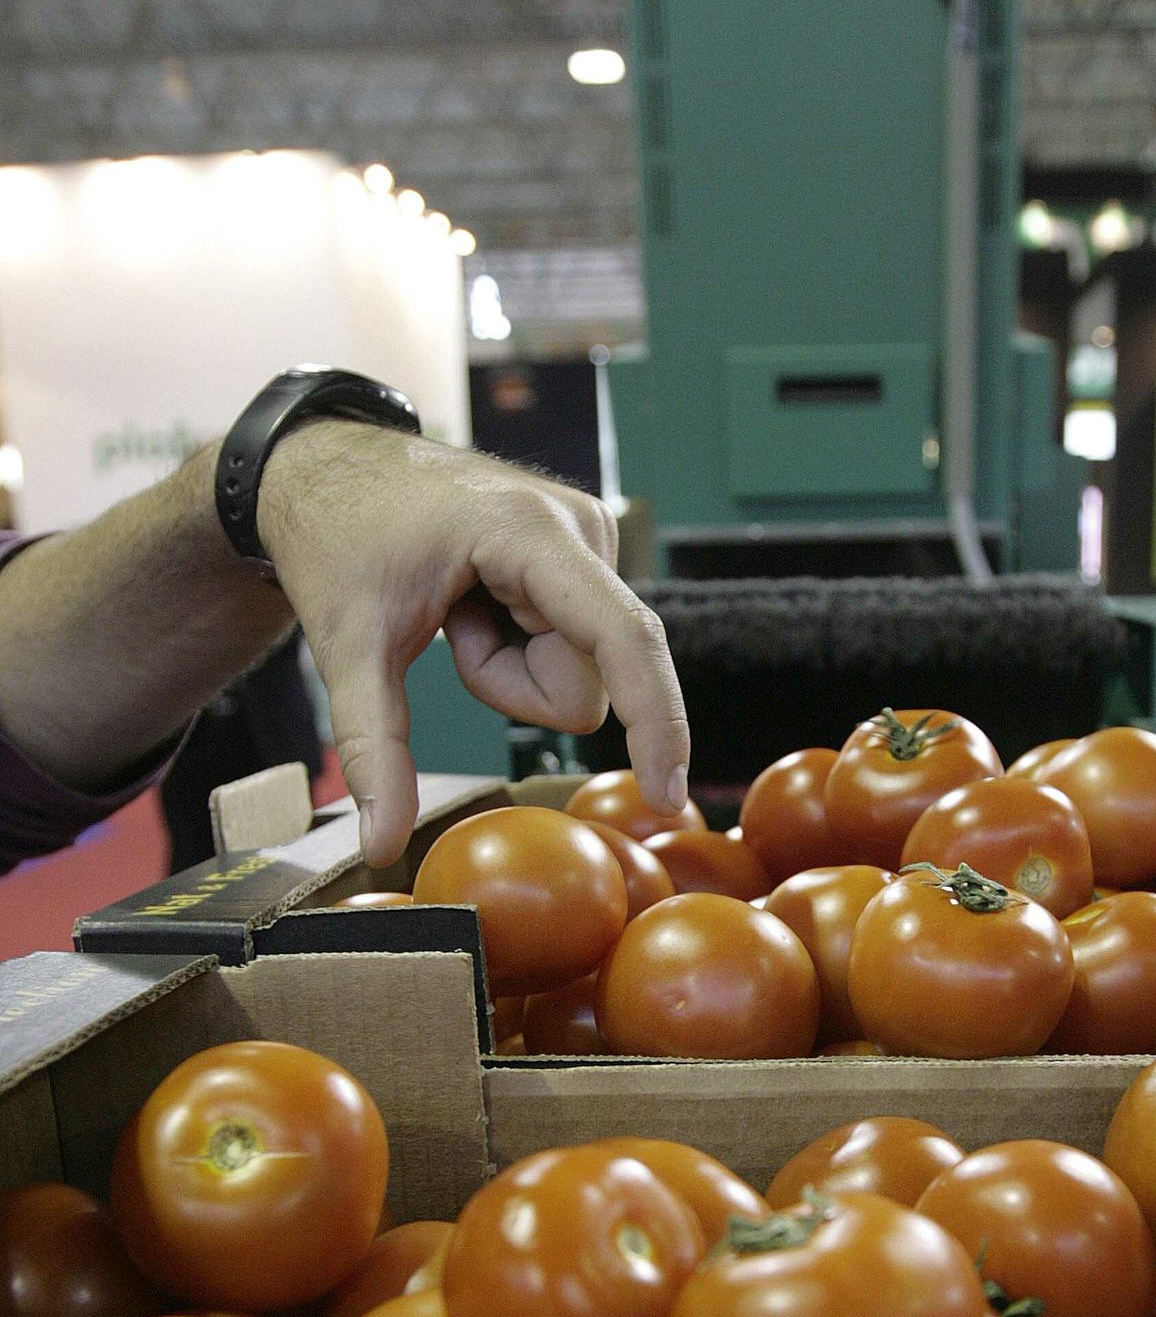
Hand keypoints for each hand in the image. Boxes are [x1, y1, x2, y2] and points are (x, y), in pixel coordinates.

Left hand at [257, 422, 687, 864]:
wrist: (329, 470)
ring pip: (579, 670)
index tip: (666, 794)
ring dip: (511, 667)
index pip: (623, 638)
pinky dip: (517, 648)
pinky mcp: (584, 555)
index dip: (654, 721)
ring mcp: (589, 539)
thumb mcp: (348, 646)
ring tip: (457, 610)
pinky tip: (477, 602)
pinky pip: (573, 648)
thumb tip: (380, 845)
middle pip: (585, 678)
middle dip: (513, 684)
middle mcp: (582, 527)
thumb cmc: (338, 538)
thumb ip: (373, 748)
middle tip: (449, 629)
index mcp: (531, 530)